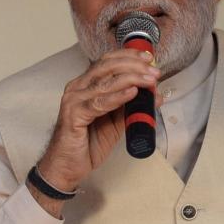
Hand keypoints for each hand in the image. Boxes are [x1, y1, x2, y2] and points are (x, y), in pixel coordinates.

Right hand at [33, 49, 158, 215]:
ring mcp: (73, 101)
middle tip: (153, 71)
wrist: (67, 167)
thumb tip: (155, 95)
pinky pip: (98, 103)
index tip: (149, 58)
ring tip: (149, 81)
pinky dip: (117, 97)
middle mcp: (77, 88)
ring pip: (104, 82)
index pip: (106, 62)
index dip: (128, 56)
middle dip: (133, 65)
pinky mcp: (73, 116)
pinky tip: (132, 93)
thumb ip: (132, 107)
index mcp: (85, 85)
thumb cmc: (87, 144)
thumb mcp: (115, 122)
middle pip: (106, 67)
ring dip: (131, 79)